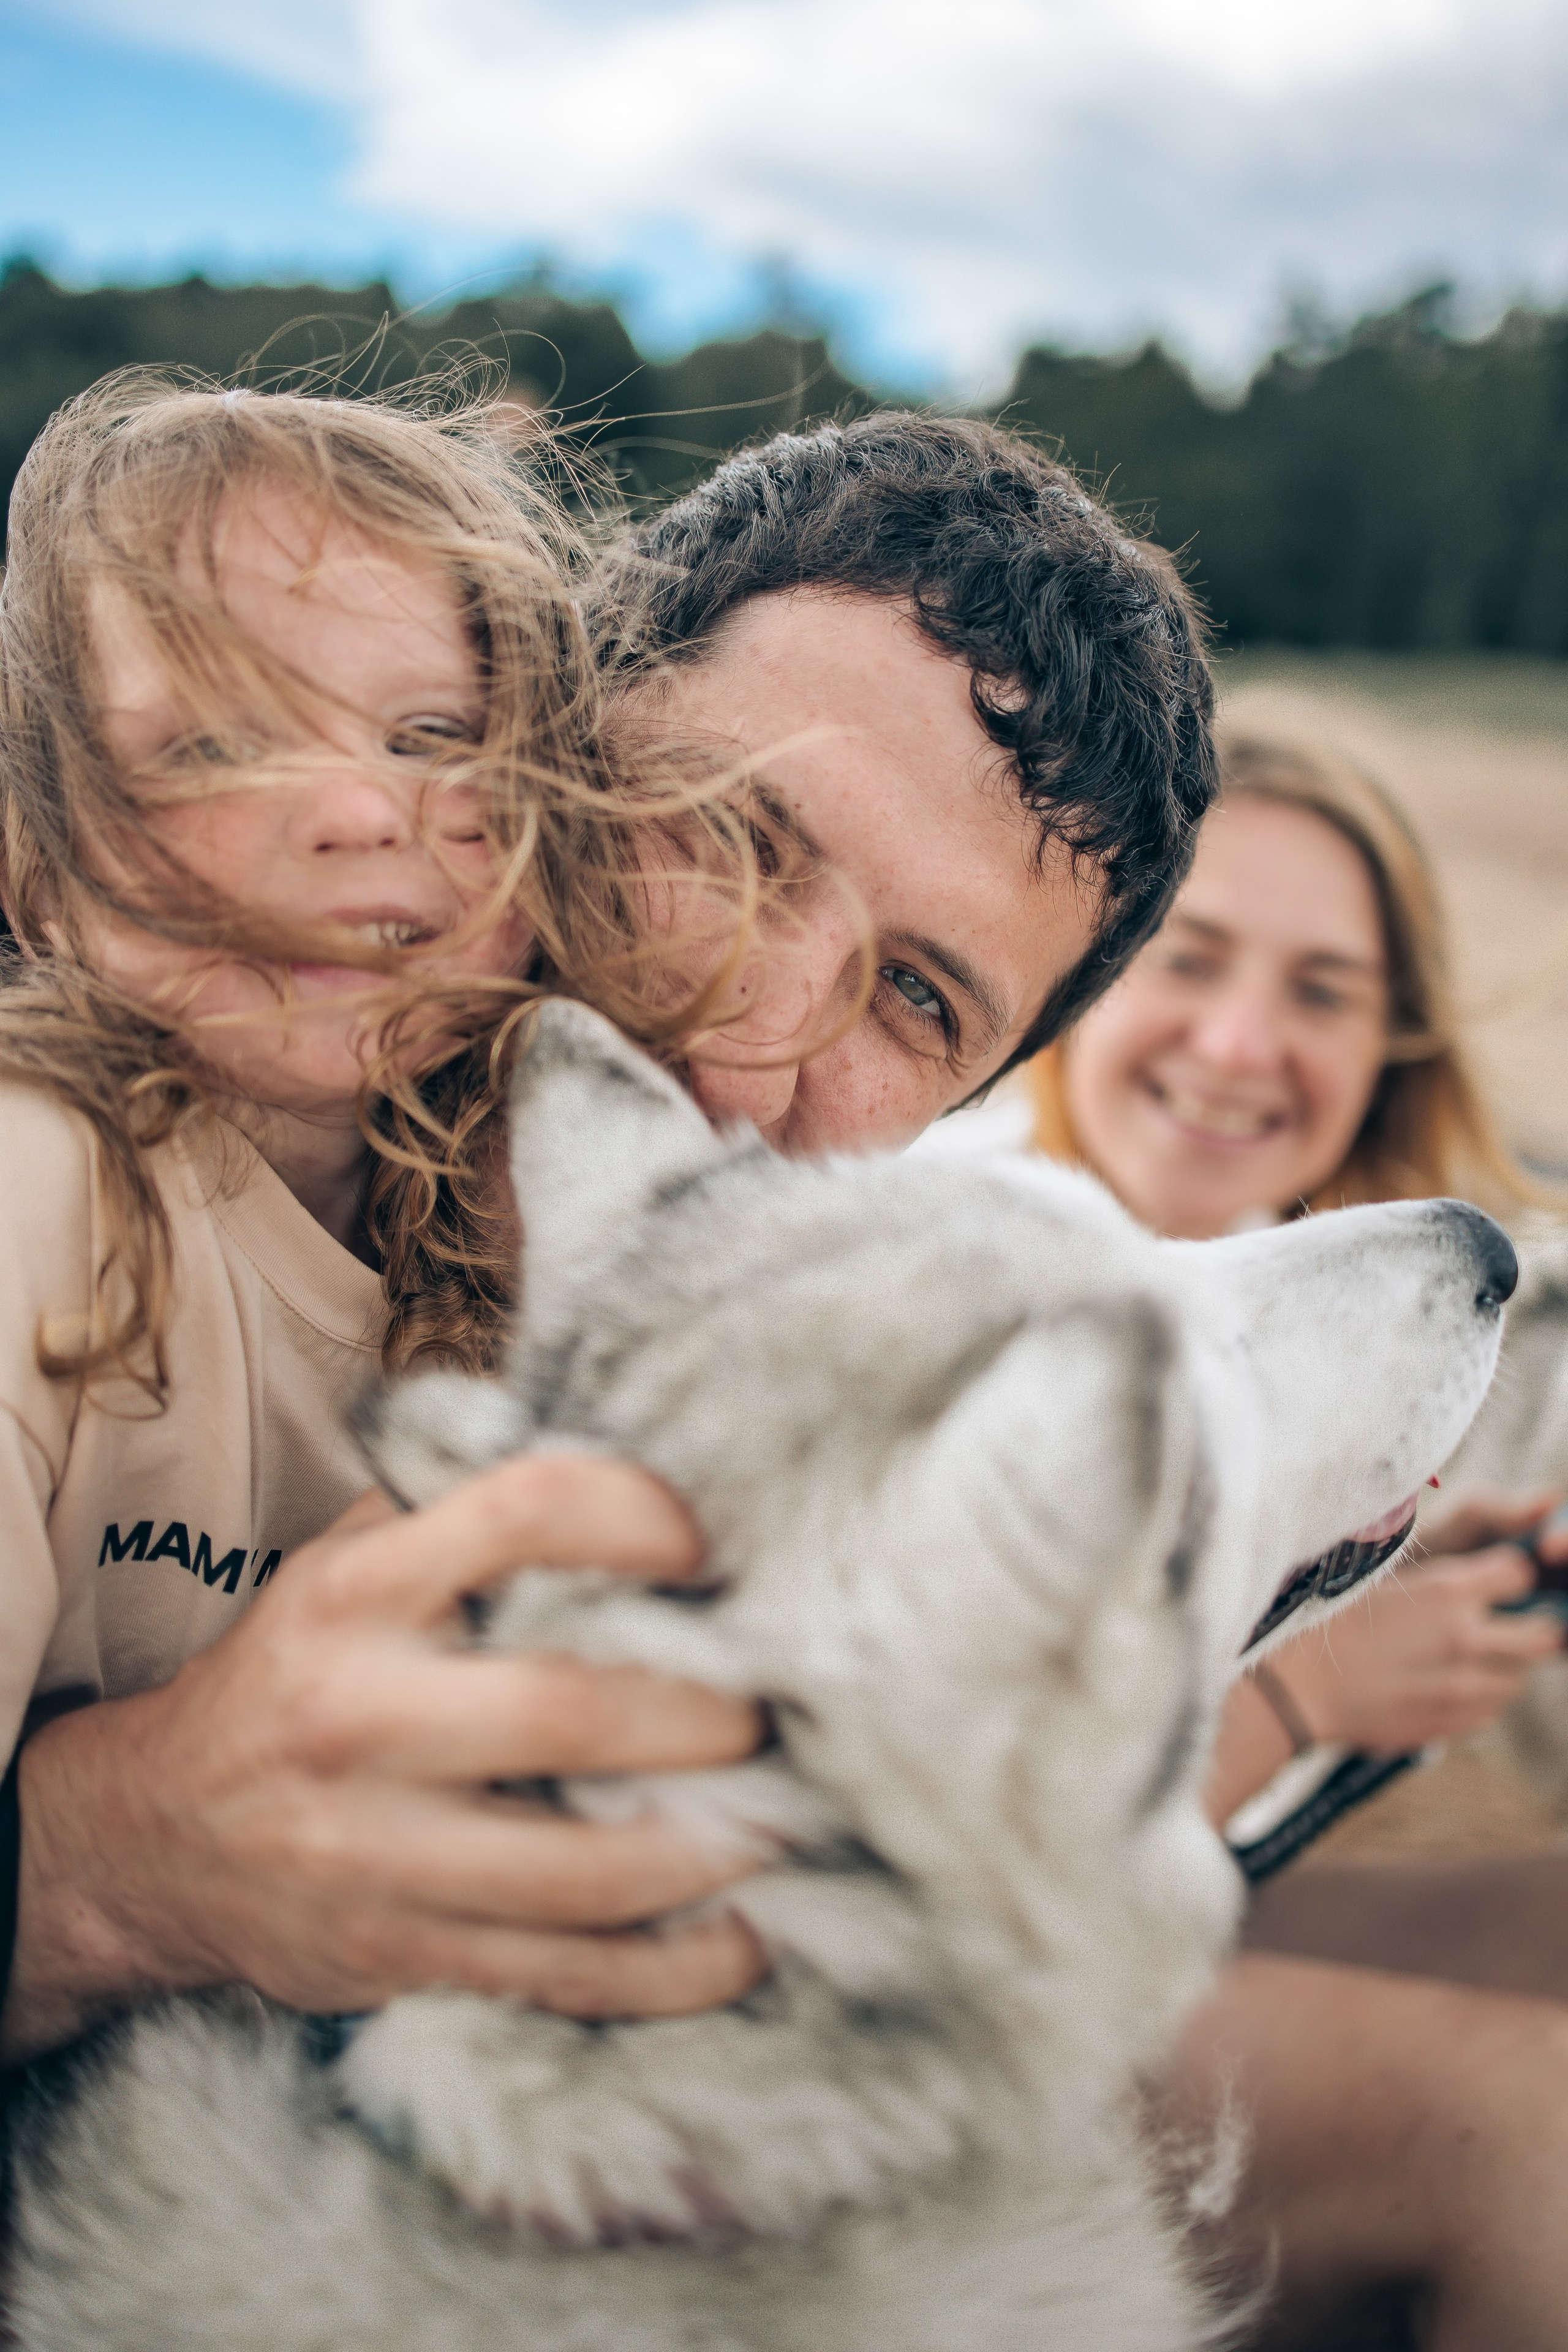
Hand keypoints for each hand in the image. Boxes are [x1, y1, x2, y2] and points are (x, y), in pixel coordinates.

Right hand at [4, 1456, 764, 2063]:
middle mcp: (361, 1718)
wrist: (148, 1838)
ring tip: (778, 1820)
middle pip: (570, 1712)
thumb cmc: (297, 1675)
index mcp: (356, 1594)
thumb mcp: (344, 1561)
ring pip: (582, 1870)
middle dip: (702, 1717)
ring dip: (709, 1850)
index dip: (636, 1516)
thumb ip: (460, 1508)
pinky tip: (741, 1942)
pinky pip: (565, 1978)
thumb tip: (627, 1449)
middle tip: (765, 1710)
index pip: (519, 1515)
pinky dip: (673, 1973)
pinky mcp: (401, 1956)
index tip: (703, 1546)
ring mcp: (377, 1852)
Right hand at [1260, 1486, 1566, 1755]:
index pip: (1520, 1573)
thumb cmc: (1326, 1623)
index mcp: (1446, 1591)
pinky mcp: (1453, 1724)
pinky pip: (1492, 1710)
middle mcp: (1465, 1639)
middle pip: (1543, 1636)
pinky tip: (1443, 1685)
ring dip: (1502, 1667)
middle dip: (1530, 1628)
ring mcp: (1463, 1687)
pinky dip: (1480, 1697)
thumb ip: (1435, 1578)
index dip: (1510, 1574)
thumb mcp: (1378, 1579)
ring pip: (1518, 1678)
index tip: (1496, 1581)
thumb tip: (1473, 1577)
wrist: (1295, 1690)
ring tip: (1463, 1659)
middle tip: (1504, 1625)